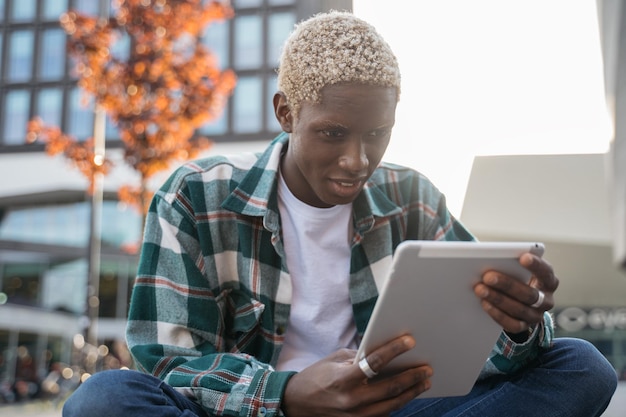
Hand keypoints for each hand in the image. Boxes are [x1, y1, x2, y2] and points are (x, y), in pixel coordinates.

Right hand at [281, 335, 432, 416]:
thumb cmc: (316, 376)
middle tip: (427, 368)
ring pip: (392, 405)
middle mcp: (352, 399)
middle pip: (391, 388)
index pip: (376, 362)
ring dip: (411, 392)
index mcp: (344, 378)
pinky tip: (407, 394)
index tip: (410, 341)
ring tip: (424, 382)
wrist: (296, 404)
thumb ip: (359, 357)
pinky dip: (396, 403)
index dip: (395, 349)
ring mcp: (355, 416)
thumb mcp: (335, 359)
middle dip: (412, 376)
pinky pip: (383, 414)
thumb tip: (385, 352)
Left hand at [473, 252, 558, 335]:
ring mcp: (536, 315)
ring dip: (498, 299)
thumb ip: (512, 263)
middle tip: (487, 276)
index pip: (546, 272)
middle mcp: (546, 300)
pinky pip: (512, 324)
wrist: (519, 300)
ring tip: (480, 289)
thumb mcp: (520, 269)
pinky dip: (497, 314)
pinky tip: (484, 303)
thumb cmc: (518, 277)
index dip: (536, 266)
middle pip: (529, 294)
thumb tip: (491, 258)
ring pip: (520, 309)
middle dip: (507, 284)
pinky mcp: (525, 326)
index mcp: (549, 281)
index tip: (523, 257)